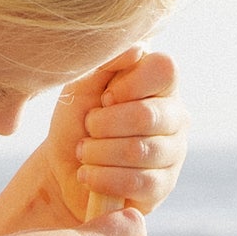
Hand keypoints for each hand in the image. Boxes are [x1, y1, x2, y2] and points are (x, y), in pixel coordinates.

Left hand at [40, 47, 187, 221]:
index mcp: (160, 85)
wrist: (61, 170)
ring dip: (98, 153)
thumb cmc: (75, 122)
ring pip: (139, 151)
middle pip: (147, 115)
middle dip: (103, 125)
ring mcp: (173, 152)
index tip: (104, 99)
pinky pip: (138, 182)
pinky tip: (88, 175)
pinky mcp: (163, 186)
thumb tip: (139, 49)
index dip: (128, 84)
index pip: (164, 69)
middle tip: (88, 129)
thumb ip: (106, 62)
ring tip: (84, 153)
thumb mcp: (81, 87)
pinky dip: (102, 178)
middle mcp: (175, 116)